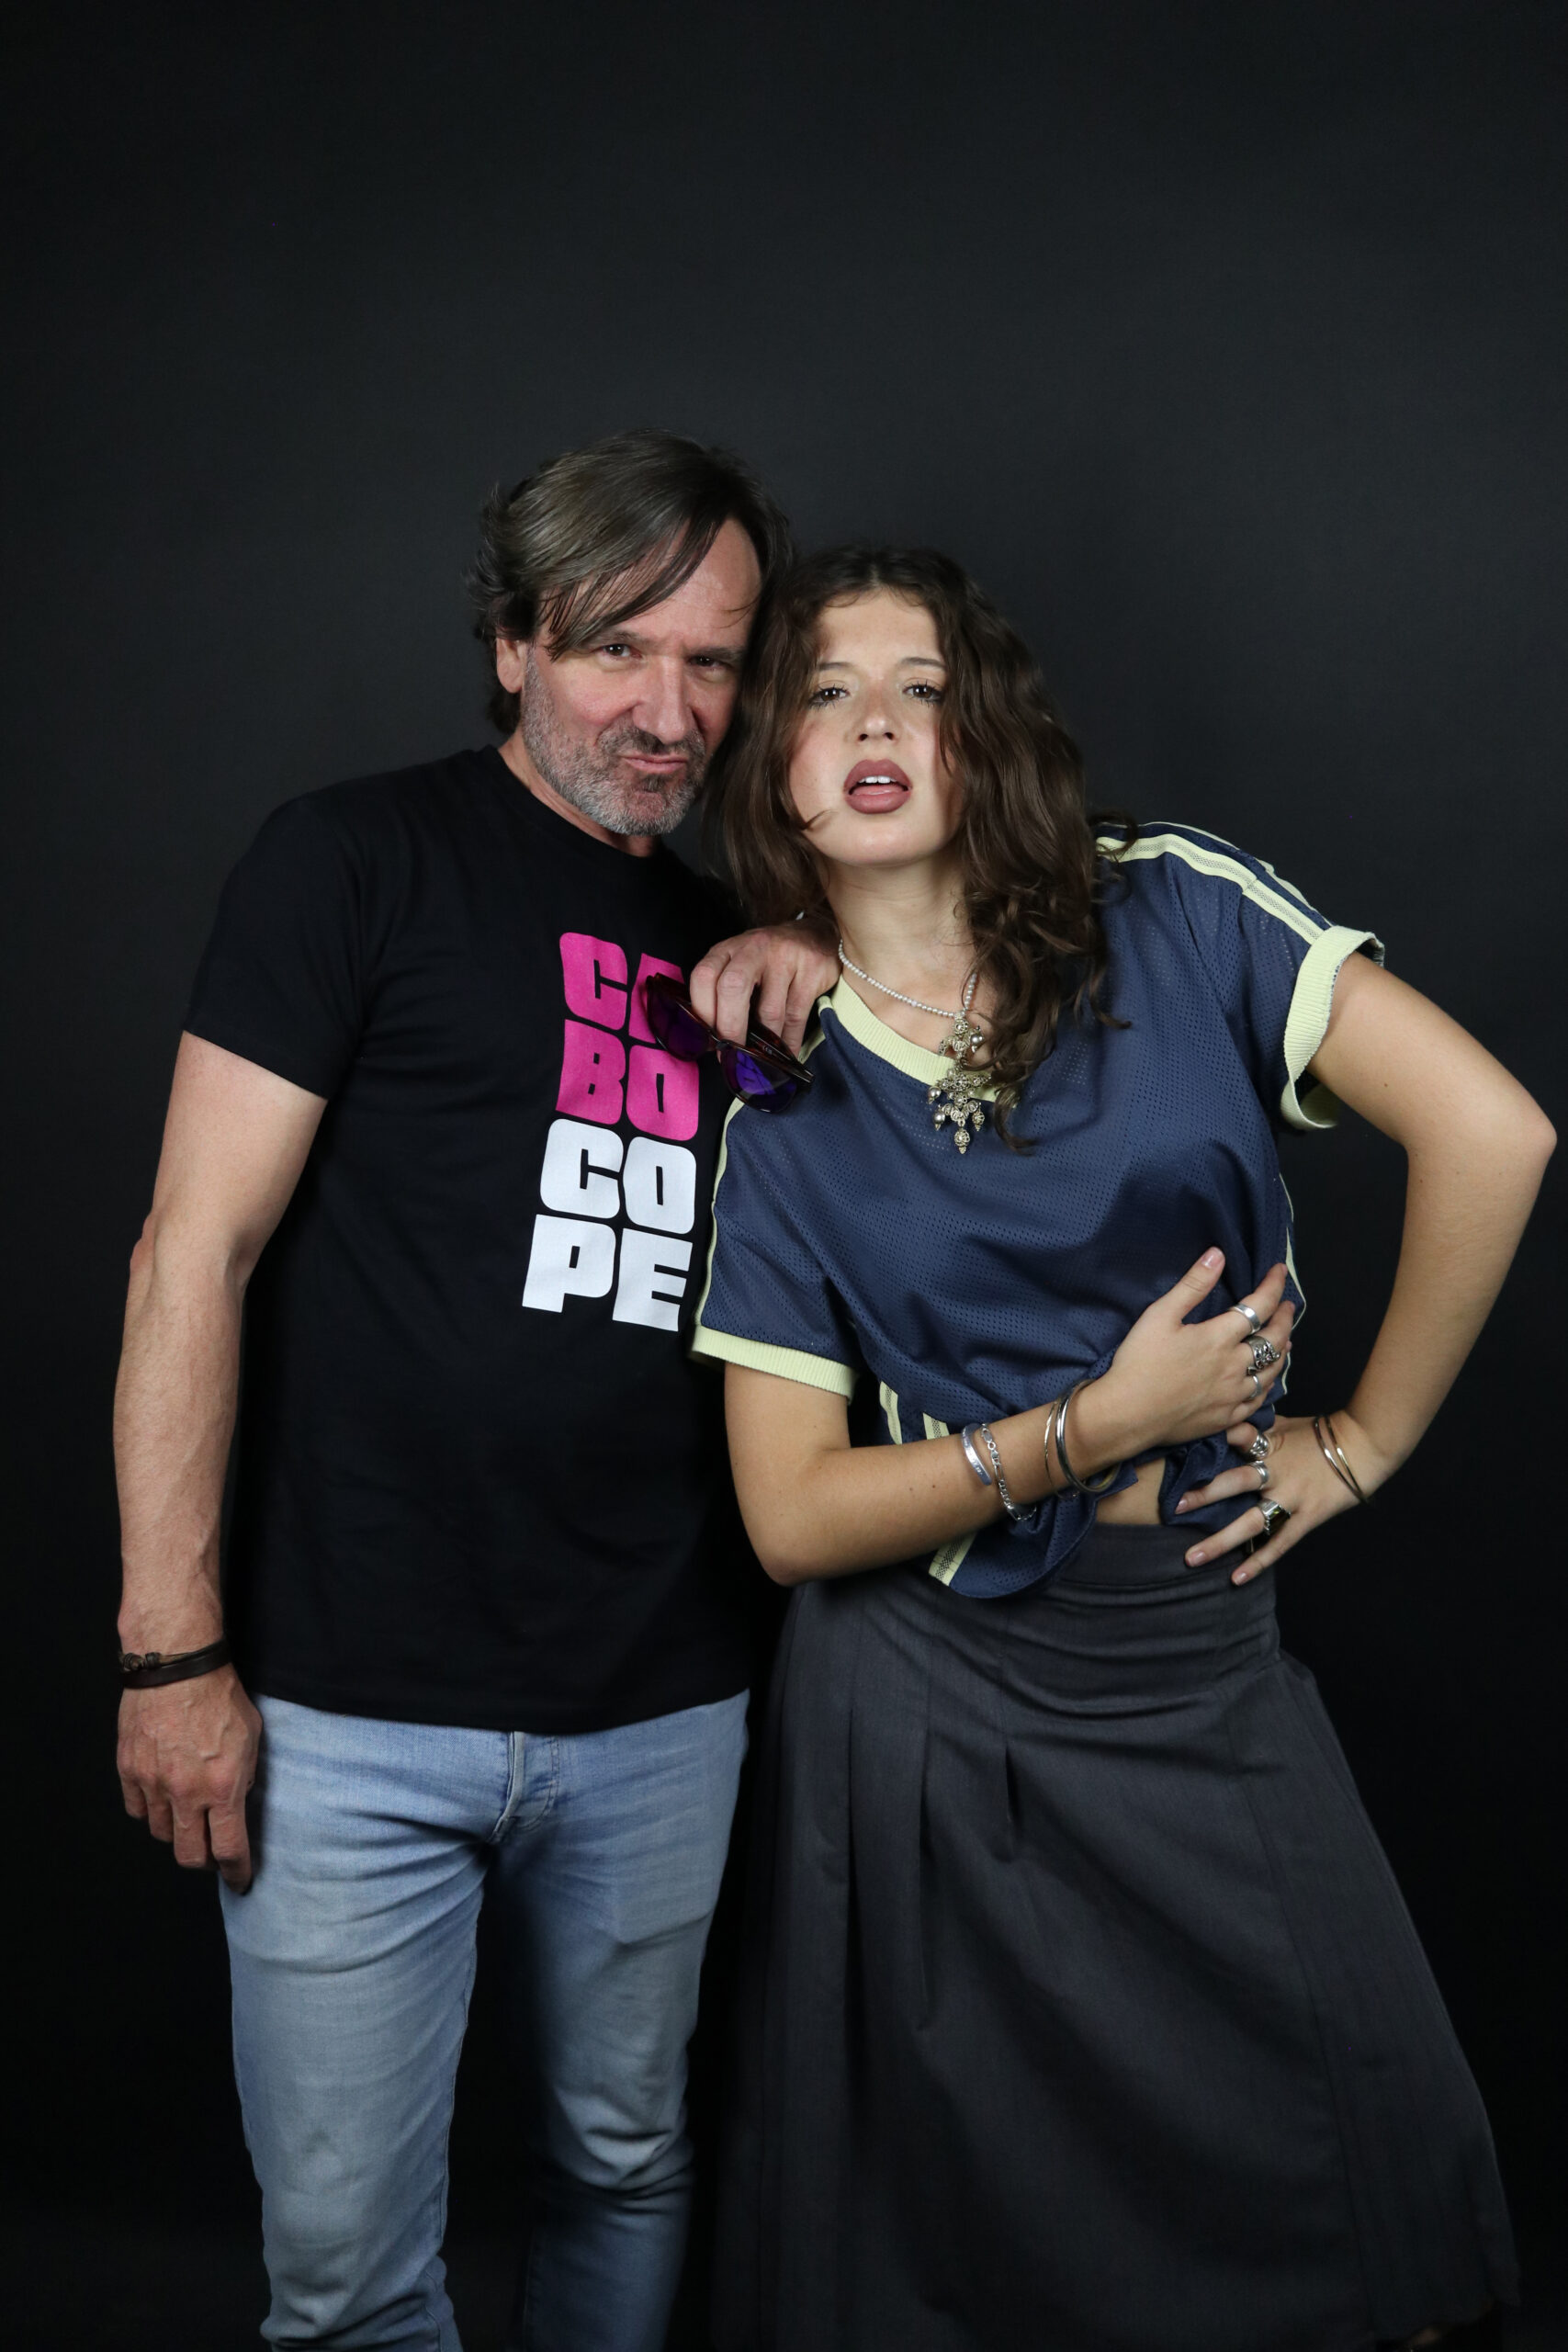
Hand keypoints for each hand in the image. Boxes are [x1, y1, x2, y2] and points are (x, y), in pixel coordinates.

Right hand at [117, 1665, 261, 1891]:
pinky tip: (163, 1798)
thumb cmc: (220, 1696)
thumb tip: (237, 1803)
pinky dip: (151, 1811)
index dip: (236, 1871)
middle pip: (189, 1855)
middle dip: (204, 1861)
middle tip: (212, 1851)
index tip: (240, 1879)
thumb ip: (245, 1777)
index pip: (228, 1849)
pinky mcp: (129, 1770)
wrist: (177, 1665)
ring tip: (188, 1816)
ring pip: (161, 1834)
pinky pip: (138, 1810)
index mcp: (221, 1787)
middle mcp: (185, 1793)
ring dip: (177, 1832)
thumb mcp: (251, 1738)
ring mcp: (152, 1783)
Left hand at [688, 924, 839, 1053]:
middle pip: (732, 988)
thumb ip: (724, 992)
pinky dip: (789, 1042)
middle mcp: (754, 948)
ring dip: (763, 1043)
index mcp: (728, 949)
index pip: (703, 977)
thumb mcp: (741, 963)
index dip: (703, 1012)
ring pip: (769, 1010)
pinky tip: (786, 1055)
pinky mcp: (811, 971)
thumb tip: (713, 1042)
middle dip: (730, 1028)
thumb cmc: (771, 959)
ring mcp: (785, 957)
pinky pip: (796, 1016)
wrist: (818, 936)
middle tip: (732, 1053)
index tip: (709, 1039)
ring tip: (759, 1060)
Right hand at [1084, 1250, 1294, 1463]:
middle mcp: (1235, 1366)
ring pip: (1272, 1372)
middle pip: (1274, 1340)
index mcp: (1220, 1338)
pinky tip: (1266, 1381)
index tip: (1279, 1271)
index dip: (1273, 1286)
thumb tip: (1217, 1255)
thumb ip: (1192, 1285)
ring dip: (1283, 1352)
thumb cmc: (1139, 1362)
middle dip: (1285, 1318)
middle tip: (1288, 1306)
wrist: (1128, 1415)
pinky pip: (1259, 1400)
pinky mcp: (1226, 1418)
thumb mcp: (1159, 1315)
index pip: (1259, 1306)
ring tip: (1285, 1341)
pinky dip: (1268, 1385)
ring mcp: (1233, 1395)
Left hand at [1175, 1407, 1386, 1582]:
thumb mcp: (1284, 1423)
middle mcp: (1274, 1471)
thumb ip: (1254, 1425)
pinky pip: (1278, 1543)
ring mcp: (1290, 1497)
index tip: (1177, 1451)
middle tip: (1174, 1507)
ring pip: (1250, 1521)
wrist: (1364, 1446)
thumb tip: (1224, 1417)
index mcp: (1268, 1444)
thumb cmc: (1321, 1433)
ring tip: (1191, 1558)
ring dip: (1219, 1541)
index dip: (1208, 1443)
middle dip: (1203, 1495)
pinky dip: (1257, 1561)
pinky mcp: (1306, 1517)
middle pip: (1233, 1482)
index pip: (1233, 1439)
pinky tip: (1235, 1578)